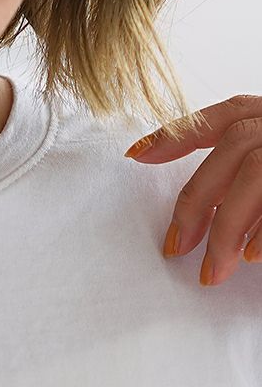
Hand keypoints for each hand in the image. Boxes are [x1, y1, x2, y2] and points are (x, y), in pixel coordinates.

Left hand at [124, 94, 261, 286]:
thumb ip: (240, 173)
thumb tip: (198, 216)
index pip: (225, 115)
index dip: (178, 132)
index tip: (136, 156)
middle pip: (234, 144)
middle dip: (197, 201)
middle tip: (175, 248)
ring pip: (257, 171)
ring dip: (227, 227)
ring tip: (211, 271)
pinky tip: (251, 257)